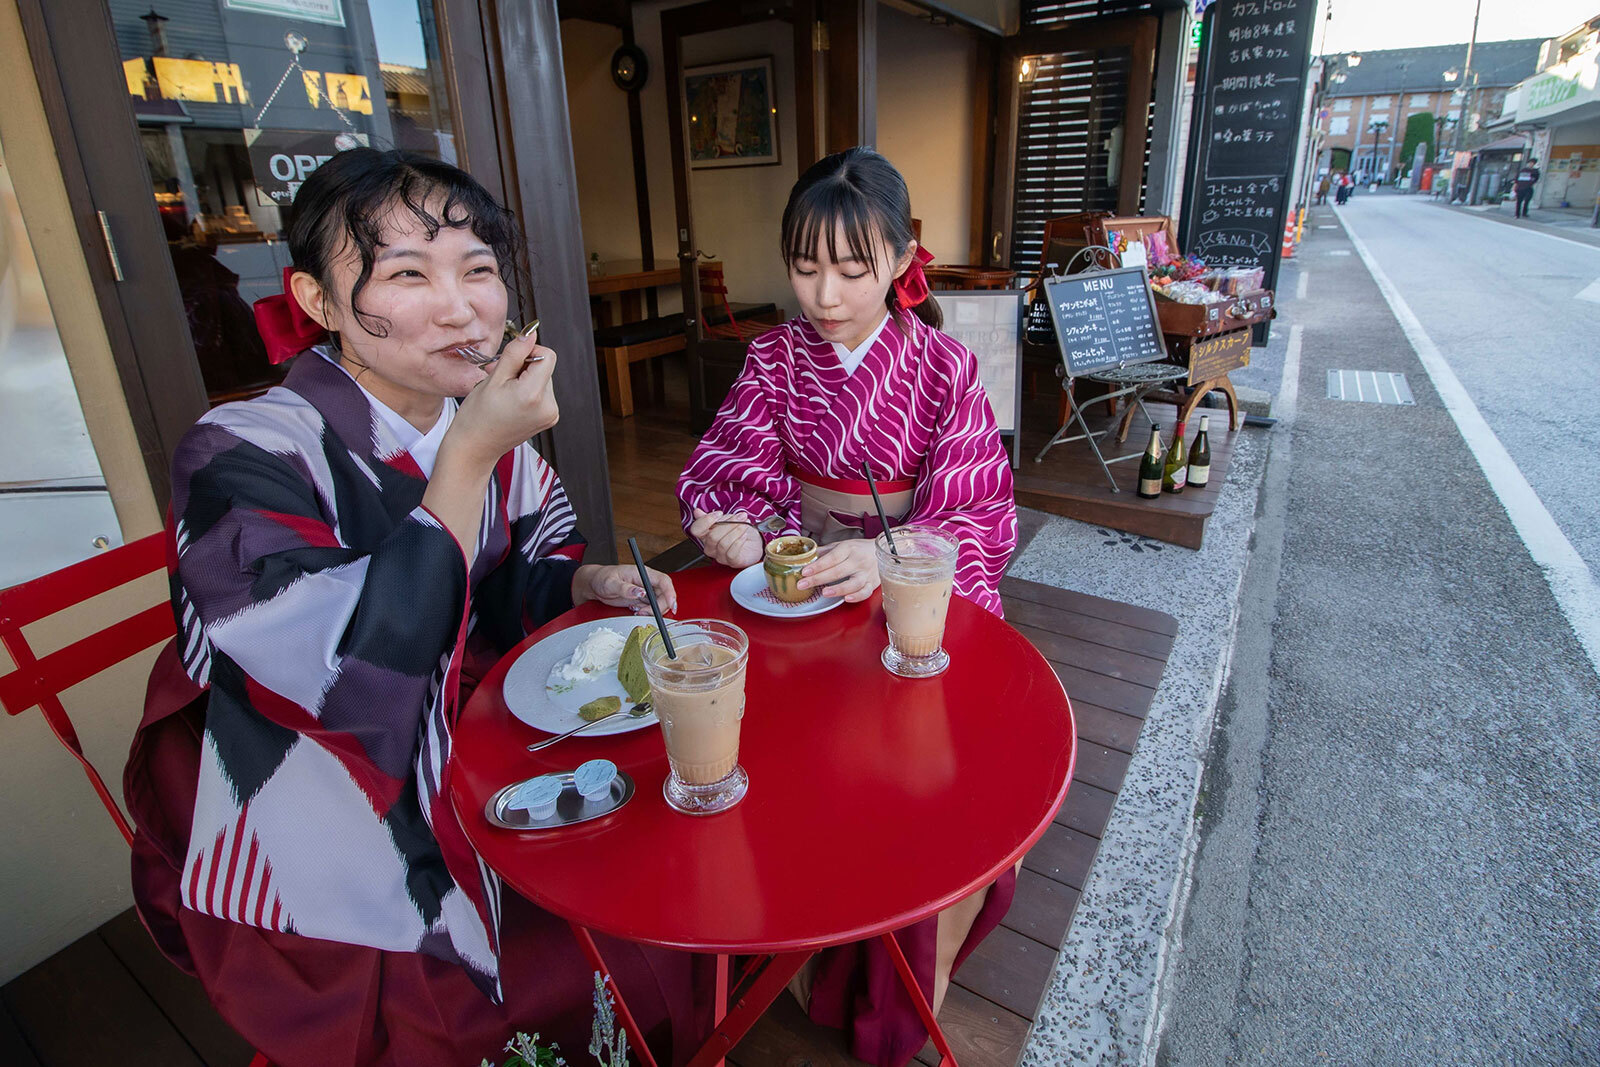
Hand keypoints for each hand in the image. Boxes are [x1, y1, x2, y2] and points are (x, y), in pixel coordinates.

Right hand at [445, 328, 558, 466]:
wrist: (476, 447)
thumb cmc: (477, 417)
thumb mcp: (493, 378)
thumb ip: (515, 353)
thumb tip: (531, 334)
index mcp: (533, 395)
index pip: (547, 356)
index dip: (529, 351)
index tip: (511, 360)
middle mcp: (548, 406)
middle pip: (545, 367)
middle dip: (523, 367)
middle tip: (500, 378)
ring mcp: (550, 414)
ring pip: (543, 379)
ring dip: (524, 379)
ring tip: (503, 391)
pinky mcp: (549, 418)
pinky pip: (542, 392)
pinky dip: (528, 391)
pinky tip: (511, 400)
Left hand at [573, 564, 677, 615]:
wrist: (594, 584)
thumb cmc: (601, 578)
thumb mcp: (611, 583)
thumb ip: (626, 588)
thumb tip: (640, 592)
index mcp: (642, 573)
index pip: (663, 581)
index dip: (670, 593)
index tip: (671, 605)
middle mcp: (646, 581)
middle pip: (664, 594)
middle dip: (661, 606)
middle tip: (646, 613)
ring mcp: (645, 590)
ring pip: (659, 602)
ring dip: (653, 611)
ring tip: (637, 612)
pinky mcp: (641, 599)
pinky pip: (651, 607)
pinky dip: (647, 613)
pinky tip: (635, 611)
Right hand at [688, 507, 763, 568]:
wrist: (755, 541)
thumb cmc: (739, 531)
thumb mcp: (727, 519)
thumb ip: (713, 517)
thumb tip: (697, 512)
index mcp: (706, 535)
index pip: (696, 530)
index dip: (706, 521)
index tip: (719, 514)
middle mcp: (710, 547)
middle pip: (712, 536)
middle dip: (729, 524)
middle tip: (740, 517)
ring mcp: (720, 556)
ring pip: (723, 544)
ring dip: (737, 531)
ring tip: (745, 524)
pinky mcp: (732, 562)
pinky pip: (731, 553)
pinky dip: (739, 542)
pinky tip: (744, 535)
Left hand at [798, 539, 878, 601]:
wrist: (884, 550)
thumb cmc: (860, 549)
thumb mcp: (842, 545)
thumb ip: (826, 552)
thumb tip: (808, 557)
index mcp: (849, 549)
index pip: (832, 558)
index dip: (818, 566)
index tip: (805, 572)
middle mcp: (858, 561)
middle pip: (838, 571)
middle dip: (819, 579)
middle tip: (803, 584)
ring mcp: (866, 573)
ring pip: (853, 583)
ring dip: (838, 589)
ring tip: (824, 592)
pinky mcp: (873, 583)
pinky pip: (865, 592)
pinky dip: (857, 597)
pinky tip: (846, 599)